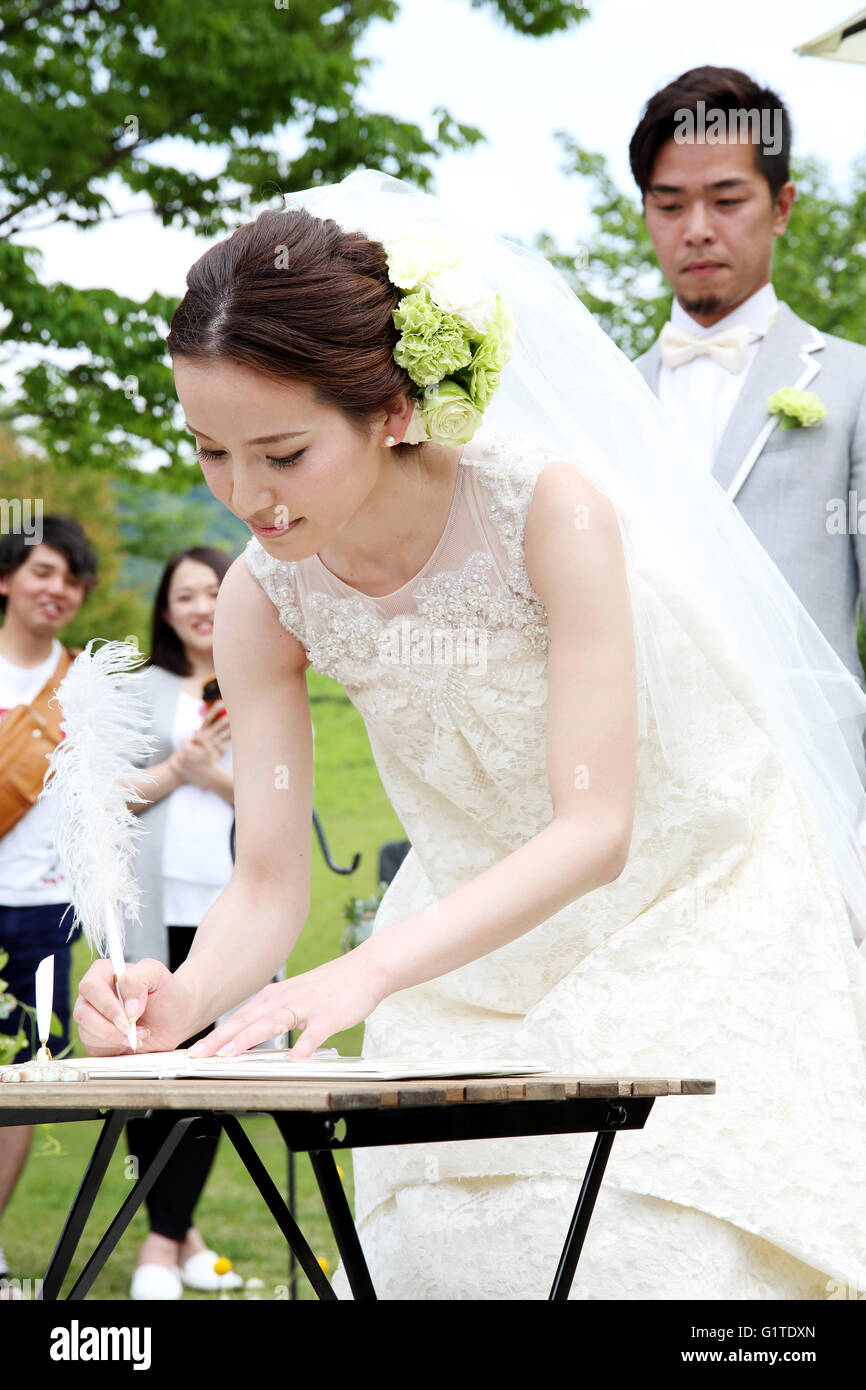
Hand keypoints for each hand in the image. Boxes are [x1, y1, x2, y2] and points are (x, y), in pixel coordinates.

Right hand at [74, 957, 194, 1055]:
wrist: (177, 1016)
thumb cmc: (166, 991)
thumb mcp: (157, 974)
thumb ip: (138, 979)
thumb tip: (127, 1008)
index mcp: (103, 973)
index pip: (90, 987)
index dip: (106, 1005)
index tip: (129, 1016)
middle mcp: (92, 995)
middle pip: (83, 1014)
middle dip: (109, 1028)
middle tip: (133, 1030)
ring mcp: (92, 1018)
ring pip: (86, 1034)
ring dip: (114, 1039)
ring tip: (139, 1034)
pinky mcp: (96, 1039)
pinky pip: (94, 1049)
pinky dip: (114, 1050)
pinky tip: (131, 1042)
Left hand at [170, 707, 229, 788]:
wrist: (213, 777)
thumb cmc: (213, 761)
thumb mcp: (209, 748)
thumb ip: (201, 737)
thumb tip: (194, 729)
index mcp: (188, 750)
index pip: (184, 740)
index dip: (191, 741)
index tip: (197, 745)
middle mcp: (182, 757)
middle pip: (180, 748)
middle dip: (186, 749)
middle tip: (195, 754)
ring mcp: (180, 766)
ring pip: (175, 756)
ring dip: (180, 756)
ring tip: (190, 759)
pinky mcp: (180, 772)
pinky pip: (173, 765)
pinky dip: (176, 763)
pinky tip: (184, 764)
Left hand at [187, 950, 386, 1060]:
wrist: (365, 970)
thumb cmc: (328, 988)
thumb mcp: (293, 998)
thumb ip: (270, 1016)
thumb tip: (246, 1037)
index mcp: (273, 997)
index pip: (237, 1019)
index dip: (214, 1036)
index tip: (193, 1052)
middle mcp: (284, 1000)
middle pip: (246, 1021)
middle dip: (219, 1040)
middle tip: (196, 1057)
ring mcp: (306, 1008)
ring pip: (271, 1024)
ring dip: (248, 1040)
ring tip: (228, 1056)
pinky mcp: (328, 1017)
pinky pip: (312, 1036)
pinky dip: (301, 1049)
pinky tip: (292, 1062)